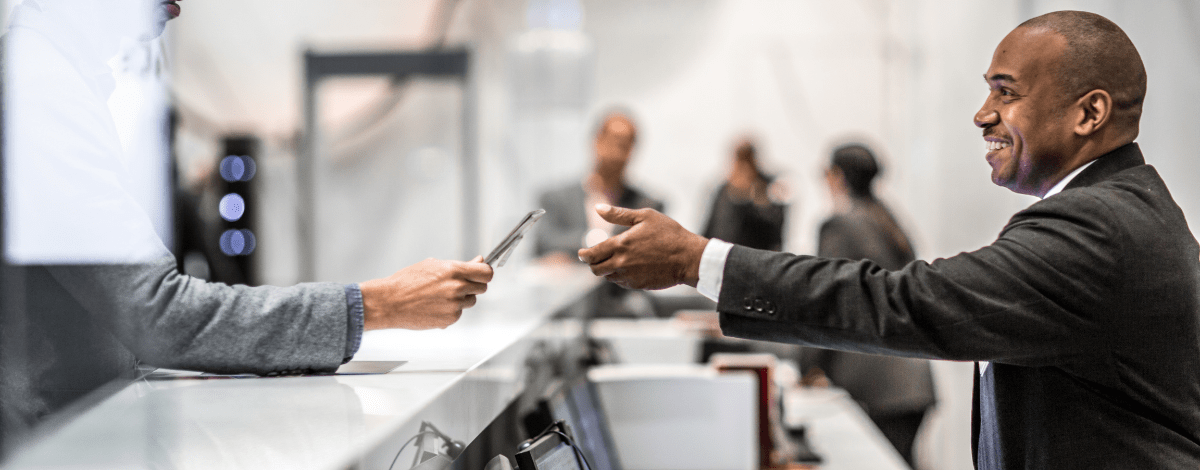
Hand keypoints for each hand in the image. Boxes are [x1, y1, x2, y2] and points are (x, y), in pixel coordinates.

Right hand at [359, 256, 493, 329]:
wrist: (390, 302)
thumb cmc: (407, 281)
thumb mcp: (433, 265)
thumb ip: (460, 265)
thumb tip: (478, 260)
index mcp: (453, 270)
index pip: (486, 272)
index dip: (485, 272)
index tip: (482, 273)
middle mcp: (457, 288)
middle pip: (482, 287)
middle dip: (474, 285)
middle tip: (459, 284)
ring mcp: (454, 305)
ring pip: (471, 301)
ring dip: (462, 298)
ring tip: (441, 295)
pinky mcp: (450, 319)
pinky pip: (459, 313)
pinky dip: (451, 310)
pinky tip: (435, 306)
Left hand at [577, 204, 708, 289]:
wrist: (688, 258)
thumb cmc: (669, 233)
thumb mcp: (645, 217)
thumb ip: (618, 214)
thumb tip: (597, 208)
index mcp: (621, 245)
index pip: (592, 255)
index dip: (583, 255)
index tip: (581, 253)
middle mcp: (622, 263)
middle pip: (596, 269)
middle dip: (592, 264)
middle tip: (593, 259)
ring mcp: (629, 276)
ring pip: (608, 277)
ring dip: (607, 270)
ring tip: (615, 260)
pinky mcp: (637, 285)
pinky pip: (621, 282)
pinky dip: (620, 276)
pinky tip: (629, 267)